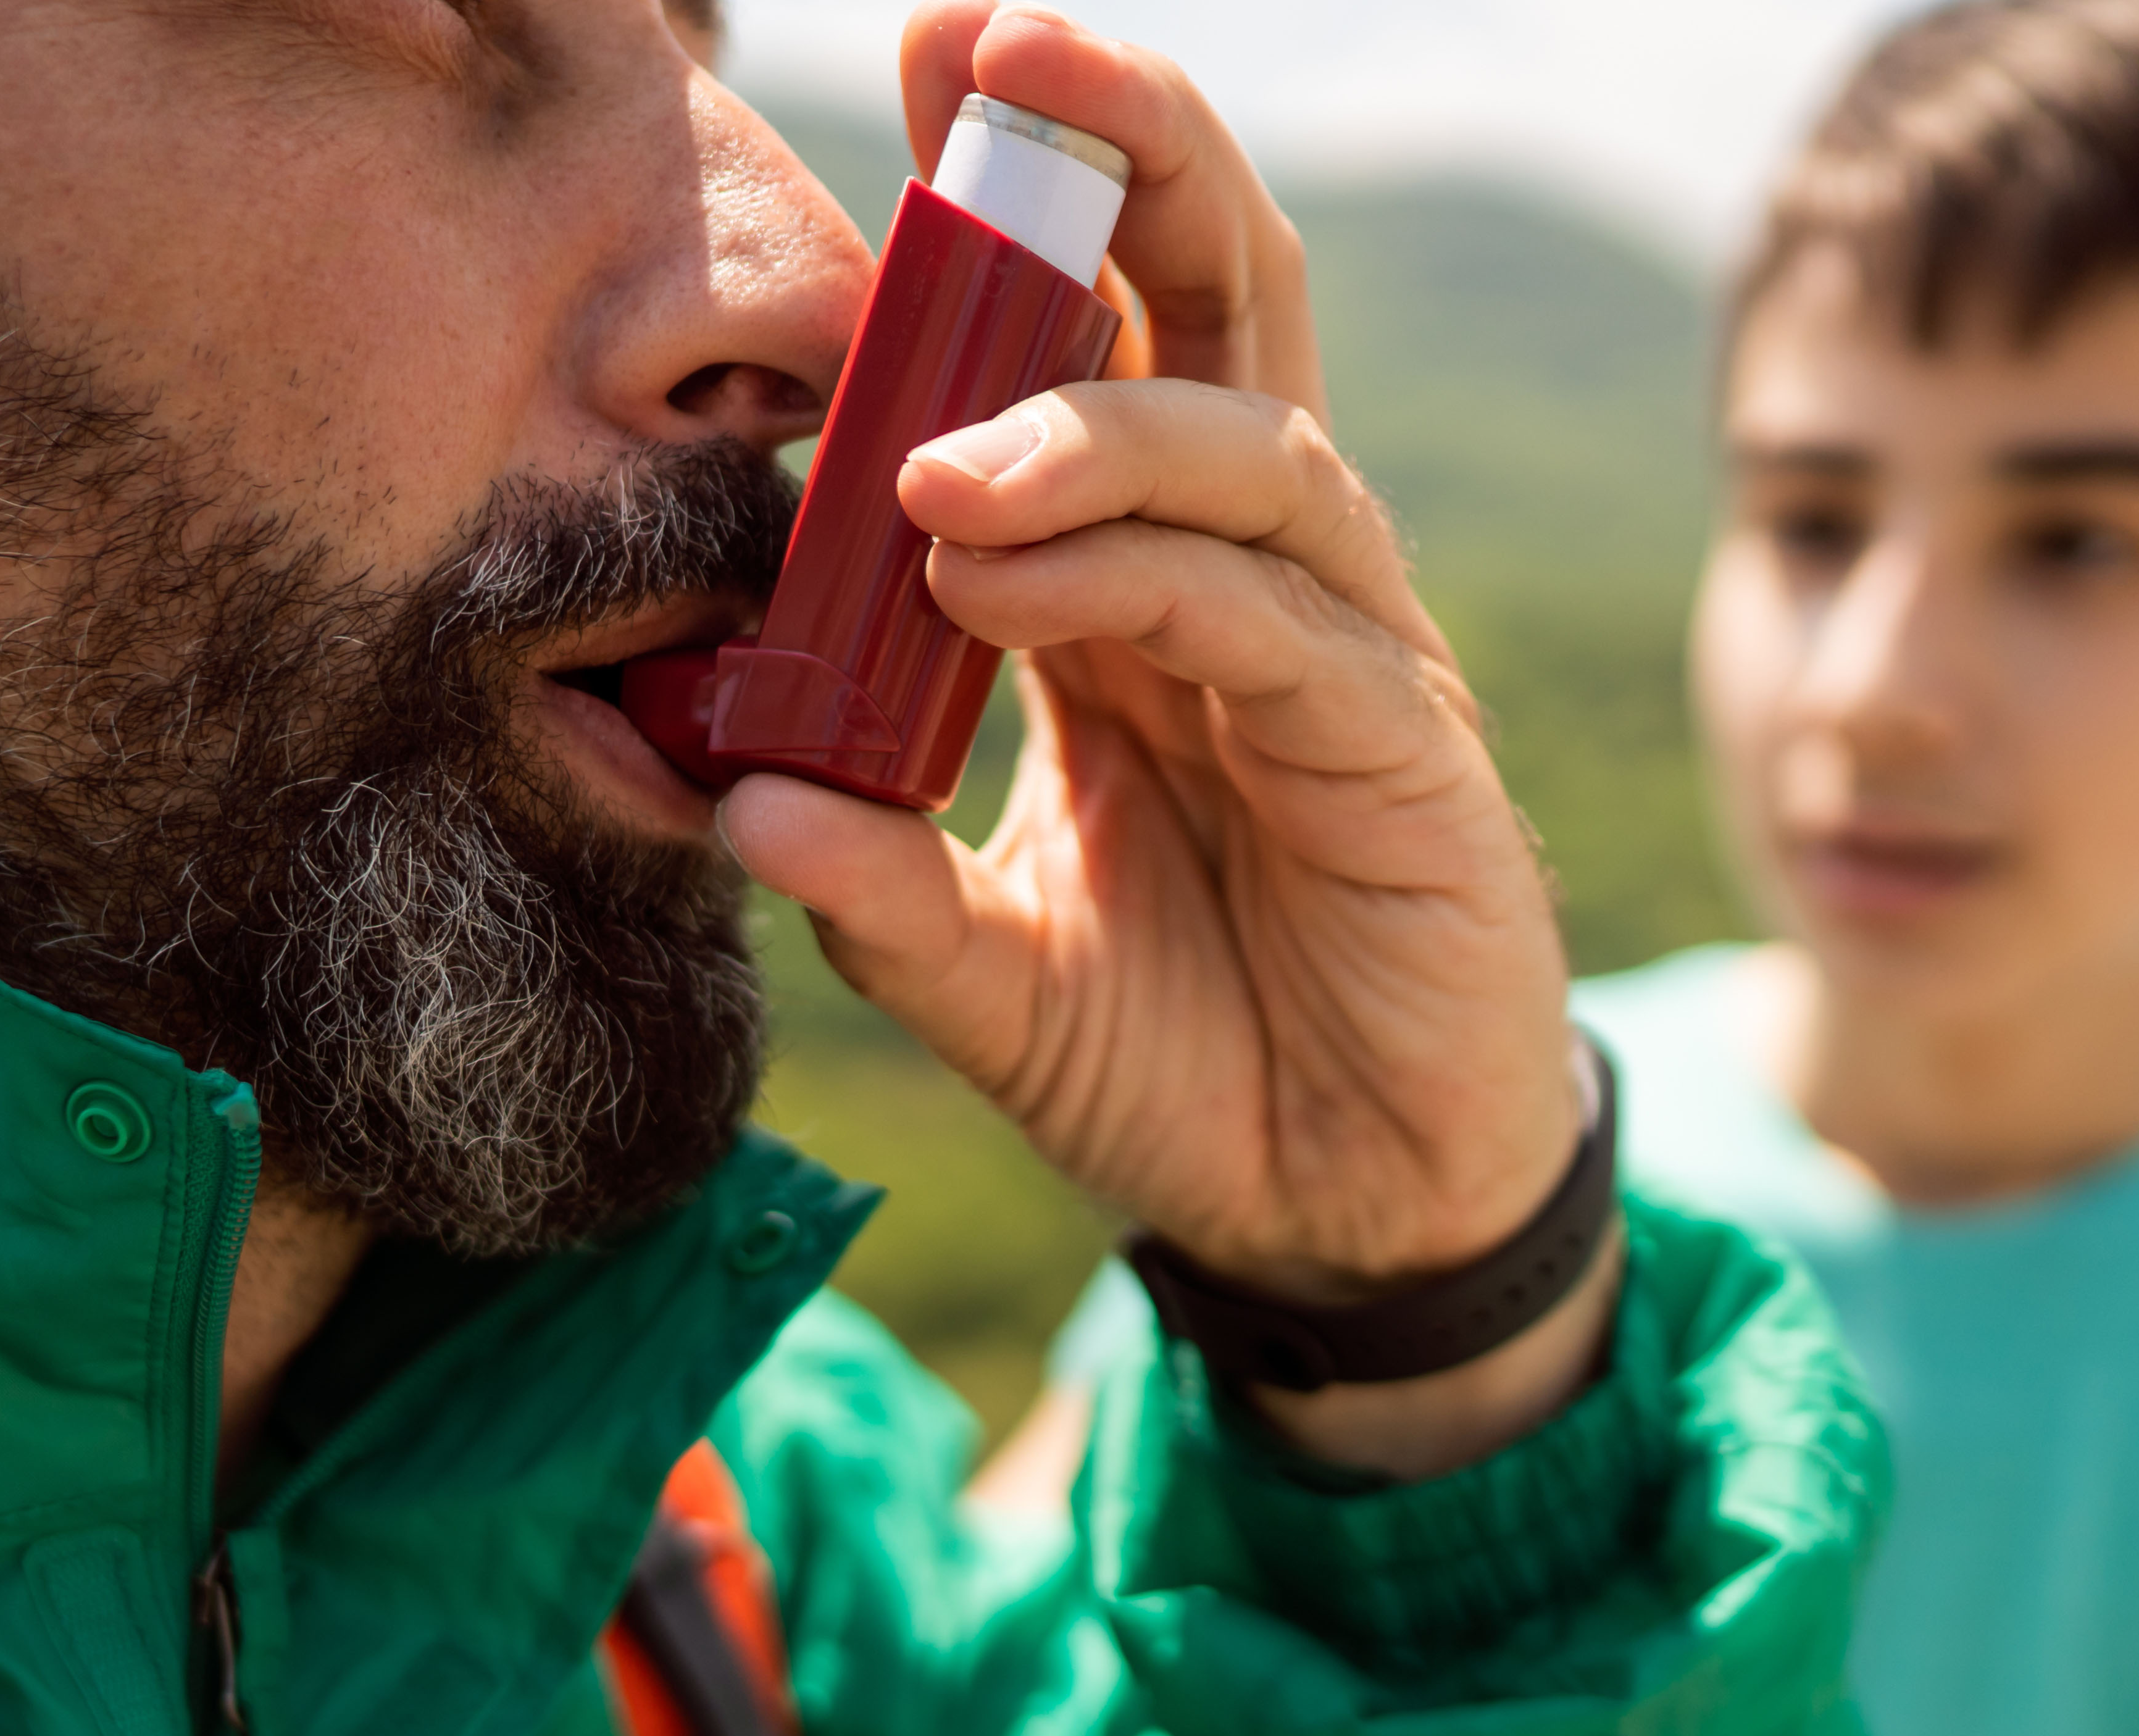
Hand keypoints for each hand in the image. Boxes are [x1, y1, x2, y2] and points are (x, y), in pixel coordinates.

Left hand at [724, 5, 1579, 1327]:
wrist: (1346, 1216)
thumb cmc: (1192, 1074)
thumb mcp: (998, 991)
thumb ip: (884, 902)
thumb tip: (737, 803)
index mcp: (1150, 614)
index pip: (1097, 363)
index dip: (1016, 224)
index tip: (912, 91)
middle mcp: (1252, 594)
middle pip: (1219, 306)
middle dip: (1119, 156)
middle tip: (988, 46)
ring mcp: (1341, 661)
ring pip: (1254, 442)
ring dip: (1093, 412)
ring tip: (930, 455)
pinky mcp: (1400, 754)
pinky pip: (1269, 616)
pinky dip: (1137, 574)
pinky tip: (1006, 572)